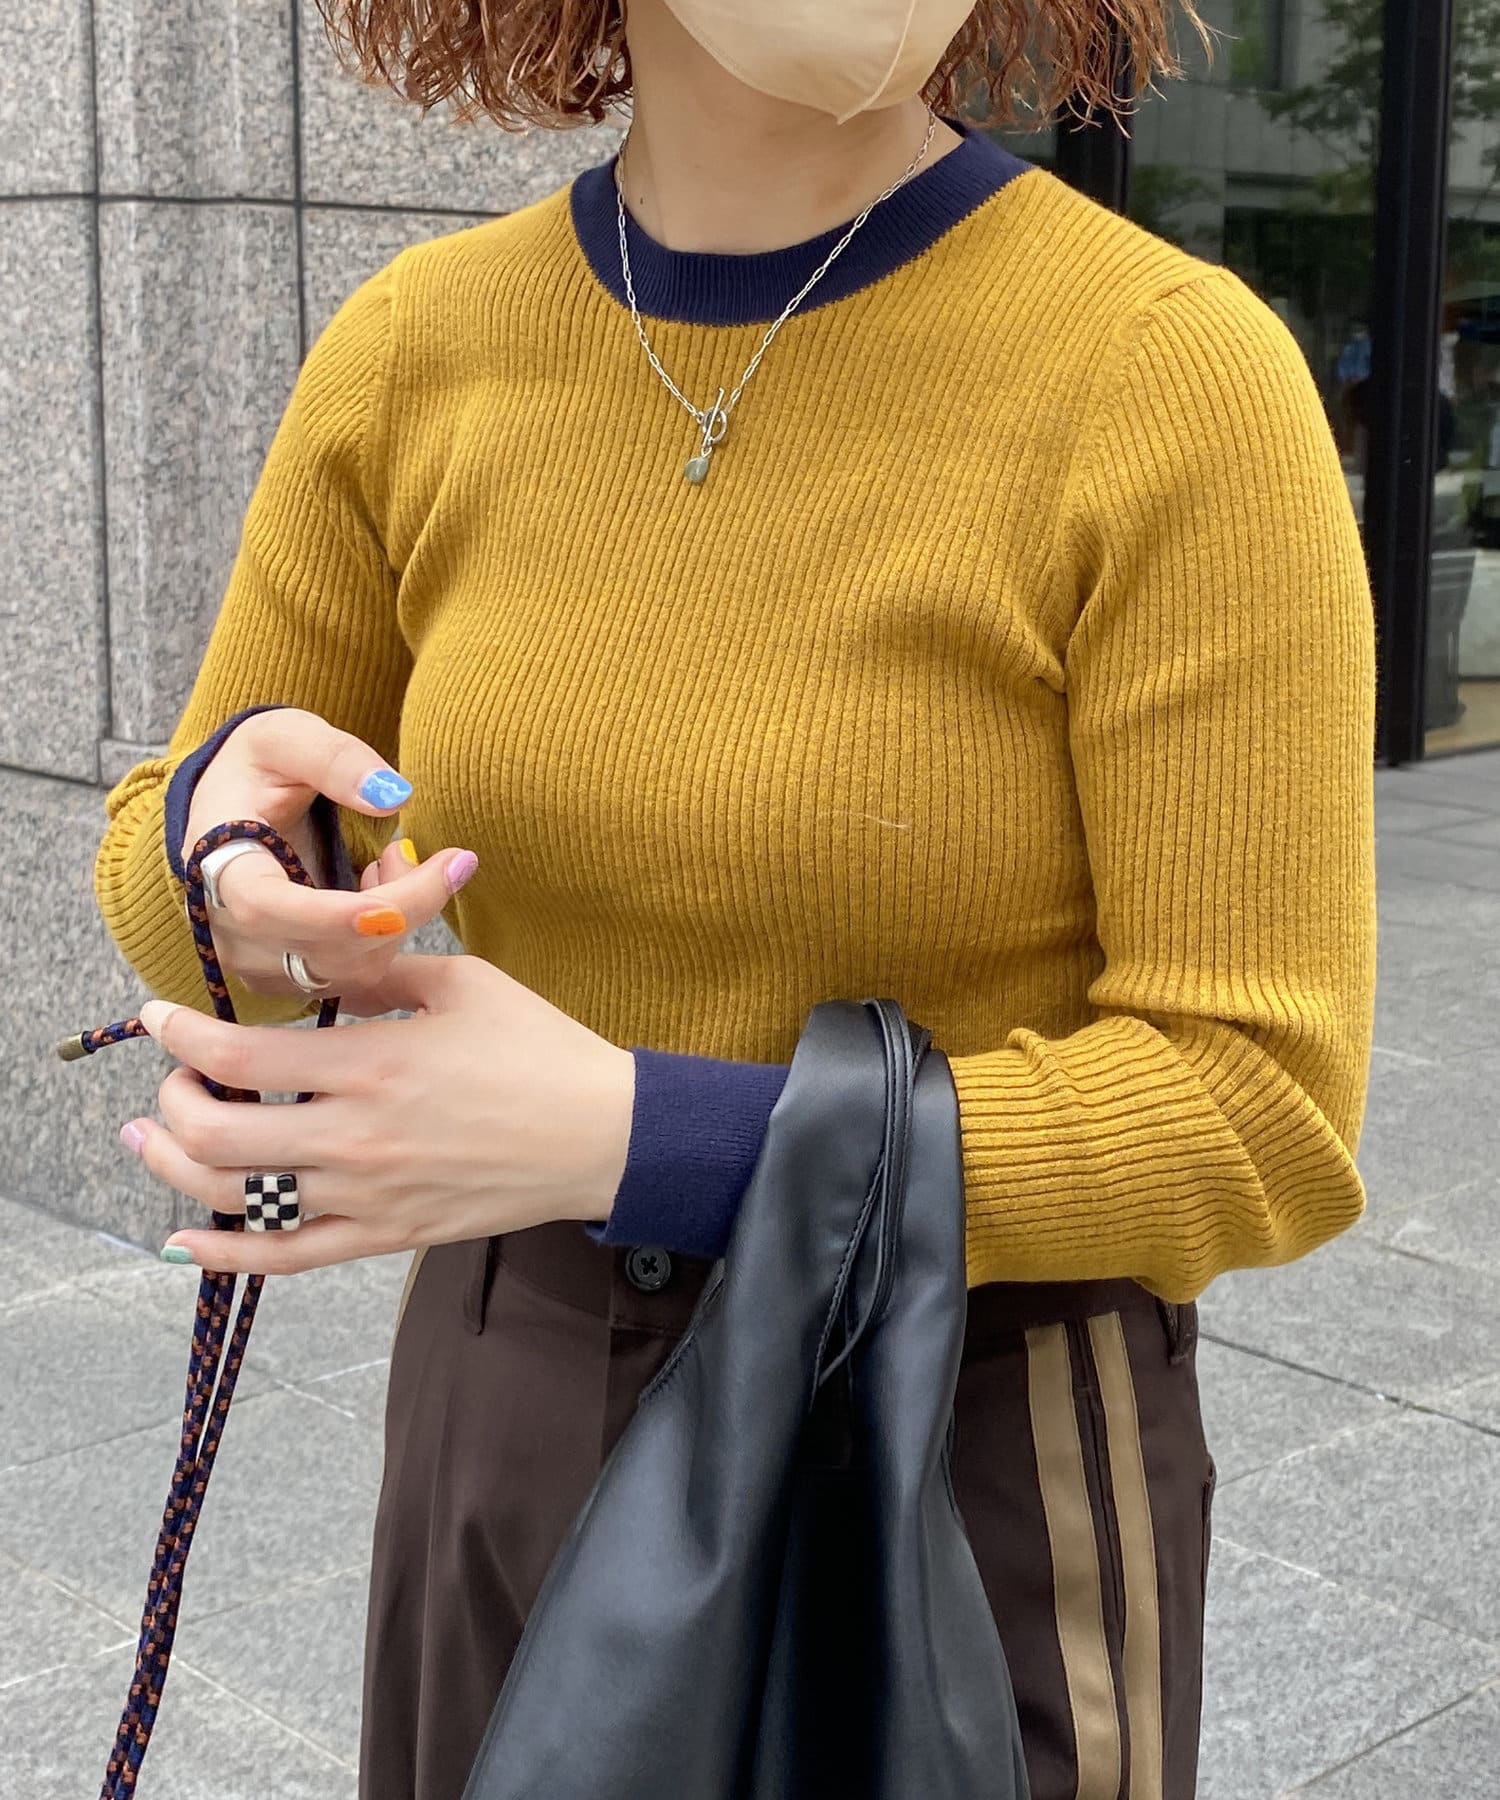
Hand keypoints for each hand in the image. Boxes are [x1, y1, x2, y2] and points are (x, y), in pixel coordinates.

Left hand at [120, 954, 635, 1273]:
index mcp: (373, 1062)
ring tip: (152, 1140)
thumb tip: (316, 965)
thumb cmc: (539, 1050)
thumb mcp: (462, 983)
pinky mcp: (386, 1236)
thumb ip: (377, 973)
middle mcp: (357, 1136)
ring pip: (236, 1199)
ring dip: (174, 1170)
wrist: (602, 1136)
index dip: (180, 1034)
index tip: (160, 1016)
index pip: (239, 1054)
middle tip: (173, 1078)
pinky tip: (183, 1239)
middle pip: (217, 1134)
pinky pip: (285, 1257)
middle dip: (172, 1102)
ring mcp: (368, 1196)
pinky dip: (223, 1254)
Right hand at [181, 707, 475, 999]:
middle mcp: (229, 928)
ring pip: (351, 968)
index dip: (330, 917)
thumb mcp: (286, 737)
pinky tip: (381, 888)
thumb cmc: (256, 767)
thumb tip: (393, 797)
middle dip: (404, 907)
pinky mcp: (287, 977)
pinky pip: (357, 974)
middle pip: (326, 947)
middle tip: (449, 859)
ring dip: (400, 917)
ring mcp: (256, 961)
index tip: (395, 909)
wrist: (233, 805)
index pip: (265, 908)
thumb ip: (335, 758)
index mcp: (216, 863)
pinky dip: (388, 935)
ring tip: (395, 857)